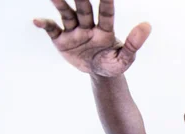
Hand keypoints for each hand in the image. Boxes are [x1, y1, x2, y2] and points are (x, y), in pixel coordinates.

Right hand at [33, 0, 150, 76]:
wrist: (100, 74)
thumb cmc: (114, 63)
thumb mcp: (125, 58)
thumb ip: (134, 43)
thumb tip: (147, 25)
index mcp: (106, 30)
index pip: (106, 14)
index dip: (106, 2)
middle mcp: (89, 26)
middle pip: (84, 9)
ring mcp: (75, 31)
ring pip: (67, 14)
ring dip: (60, 4)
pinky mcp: (61, 39)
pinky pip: (52, 29)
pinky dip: (44, 24)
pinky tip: (37, 21)